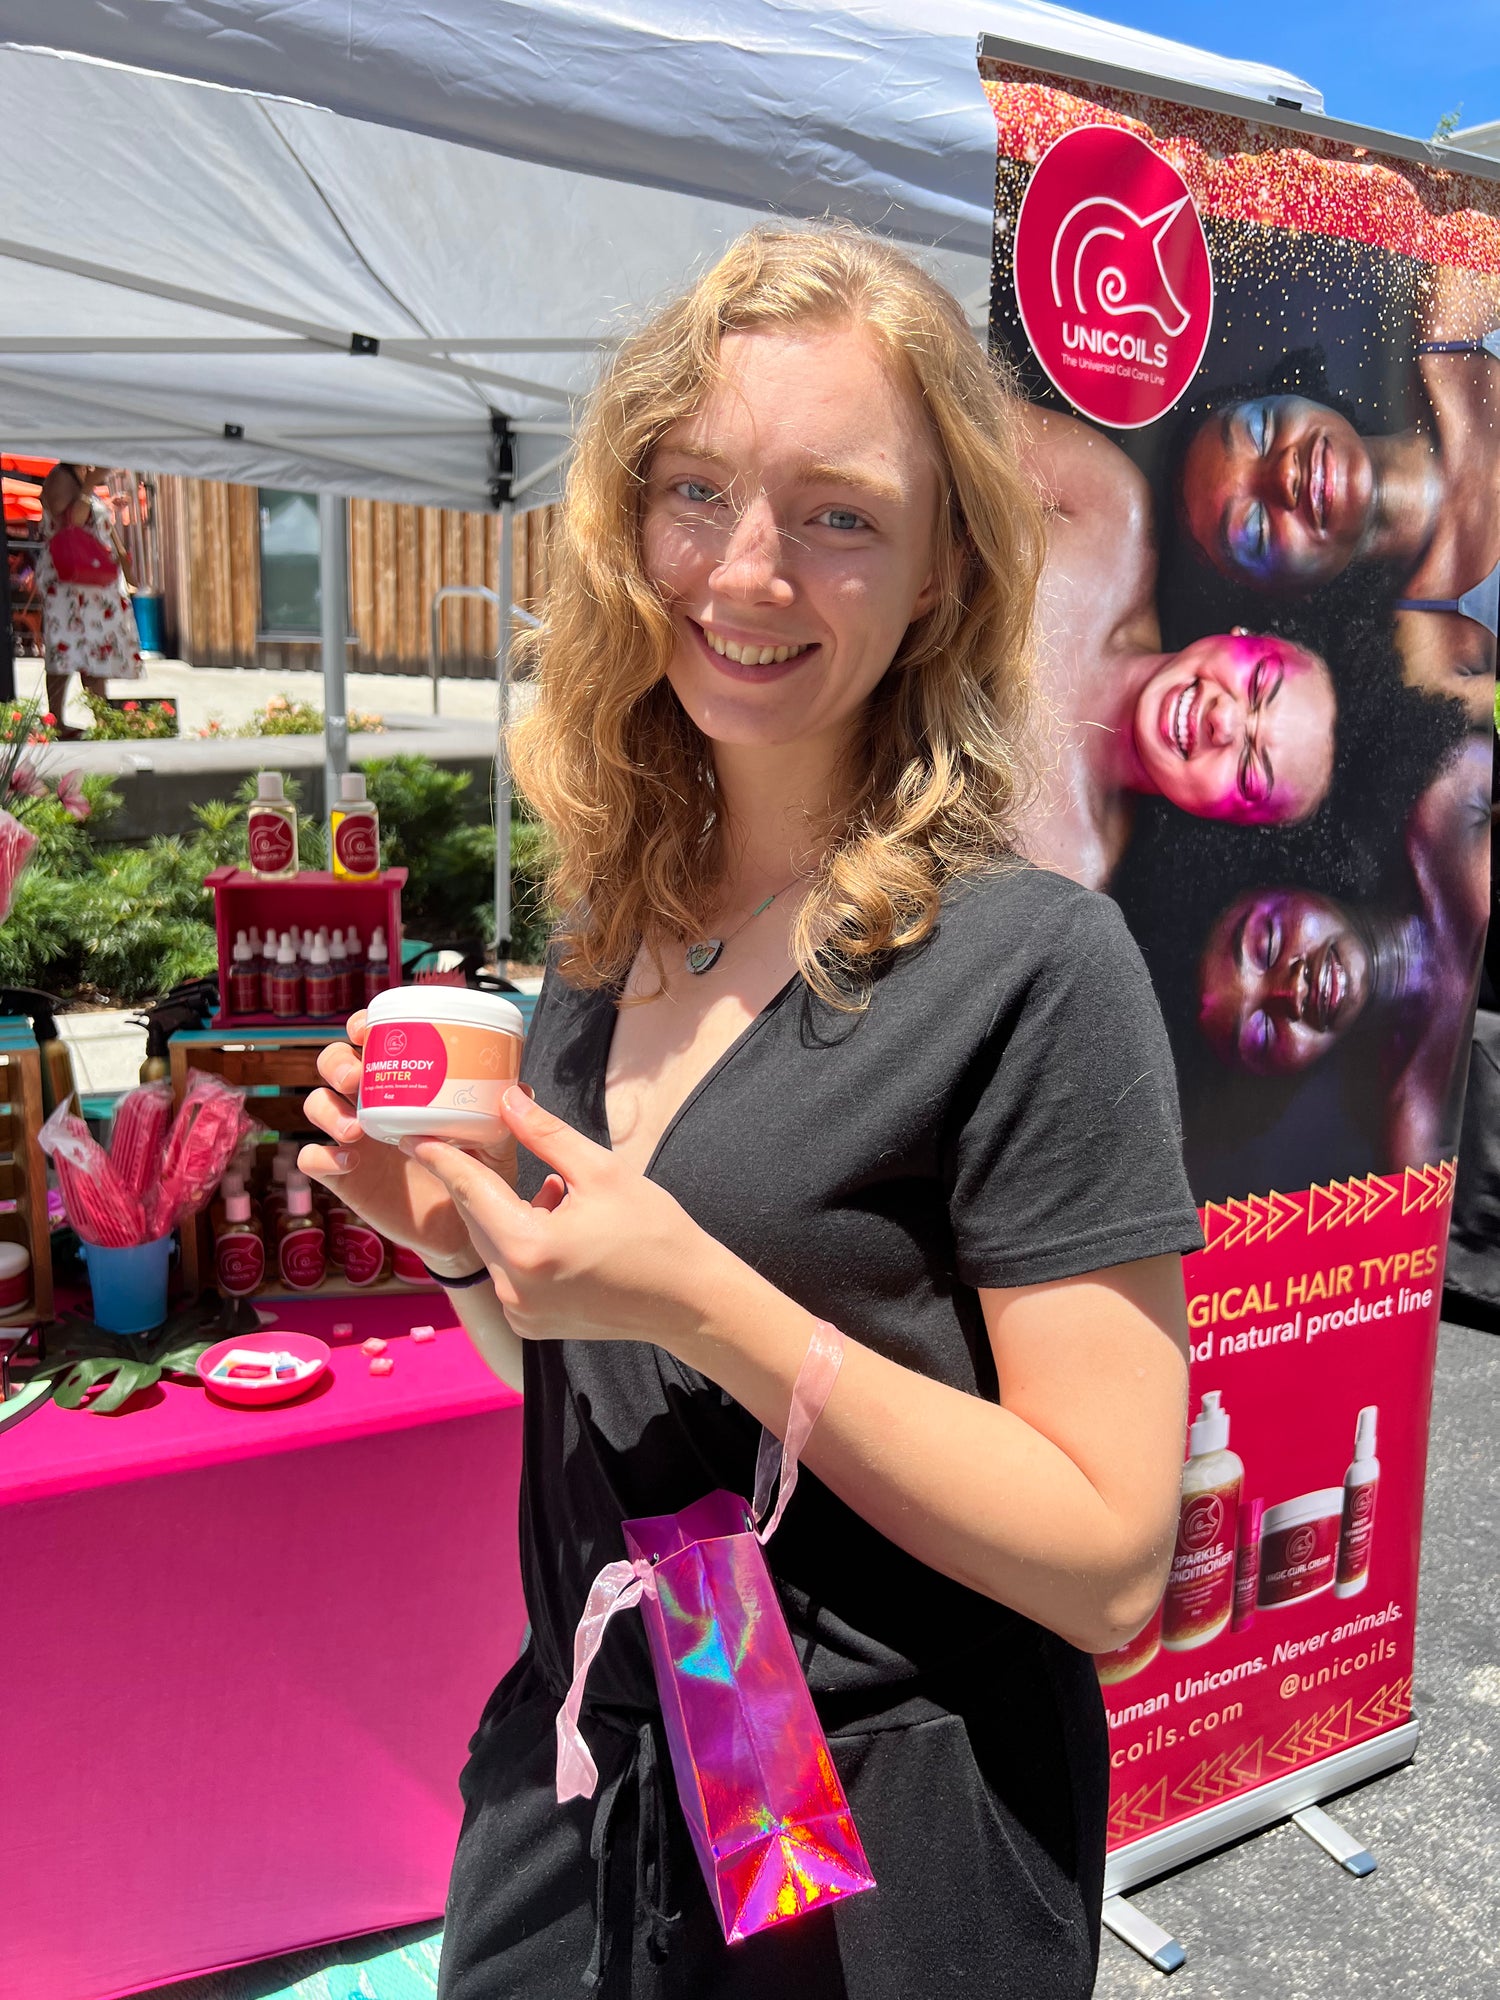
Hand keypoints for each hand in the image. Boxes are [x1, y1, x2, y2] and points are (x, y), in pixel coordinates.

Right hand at [298, 1011, 519, 1277]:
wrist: (464, 1232)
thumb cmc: (479, 1175)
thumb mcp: (496, 1144)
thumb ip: (505, 1118)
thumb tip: (520, 1088)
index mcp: (404, 1084)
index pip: (371, 1043)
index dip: (360, 1027)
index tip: (365, 1028)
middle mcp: (373, 1104)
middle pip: (333, 1065)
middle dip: (336, 1062)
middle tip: (354, 1078)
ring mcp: (353, 1139)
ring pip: (316, 1105)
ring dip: (327, 1109)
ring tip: (357, 1129)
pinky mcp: (343, 1176)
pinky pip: (311, 1159)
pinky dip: (321, 1156)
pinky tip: (347, 1161)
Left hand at [407, 1089, 724, 1345]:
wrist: (689, 1302)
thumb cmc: (654, 1233)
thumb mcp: (602, 1171)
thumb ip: (546, 1135)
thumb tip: (506, 1099)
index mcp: (527, 1247)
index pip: (469, 1190)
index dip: (441, 1158)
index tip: (413, 1135)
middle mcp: (513, 1288)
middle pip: (477, 1219)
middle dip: (480, 1182)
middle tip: (481, 1144)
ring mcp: (520, 1312)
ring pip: (493, 1245)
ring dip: (507, 1213)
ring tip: (556, 1190)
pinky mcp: (531, 1324)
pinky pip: (508, 1271)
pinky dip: (520, 1243)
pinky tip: (559, 1223)